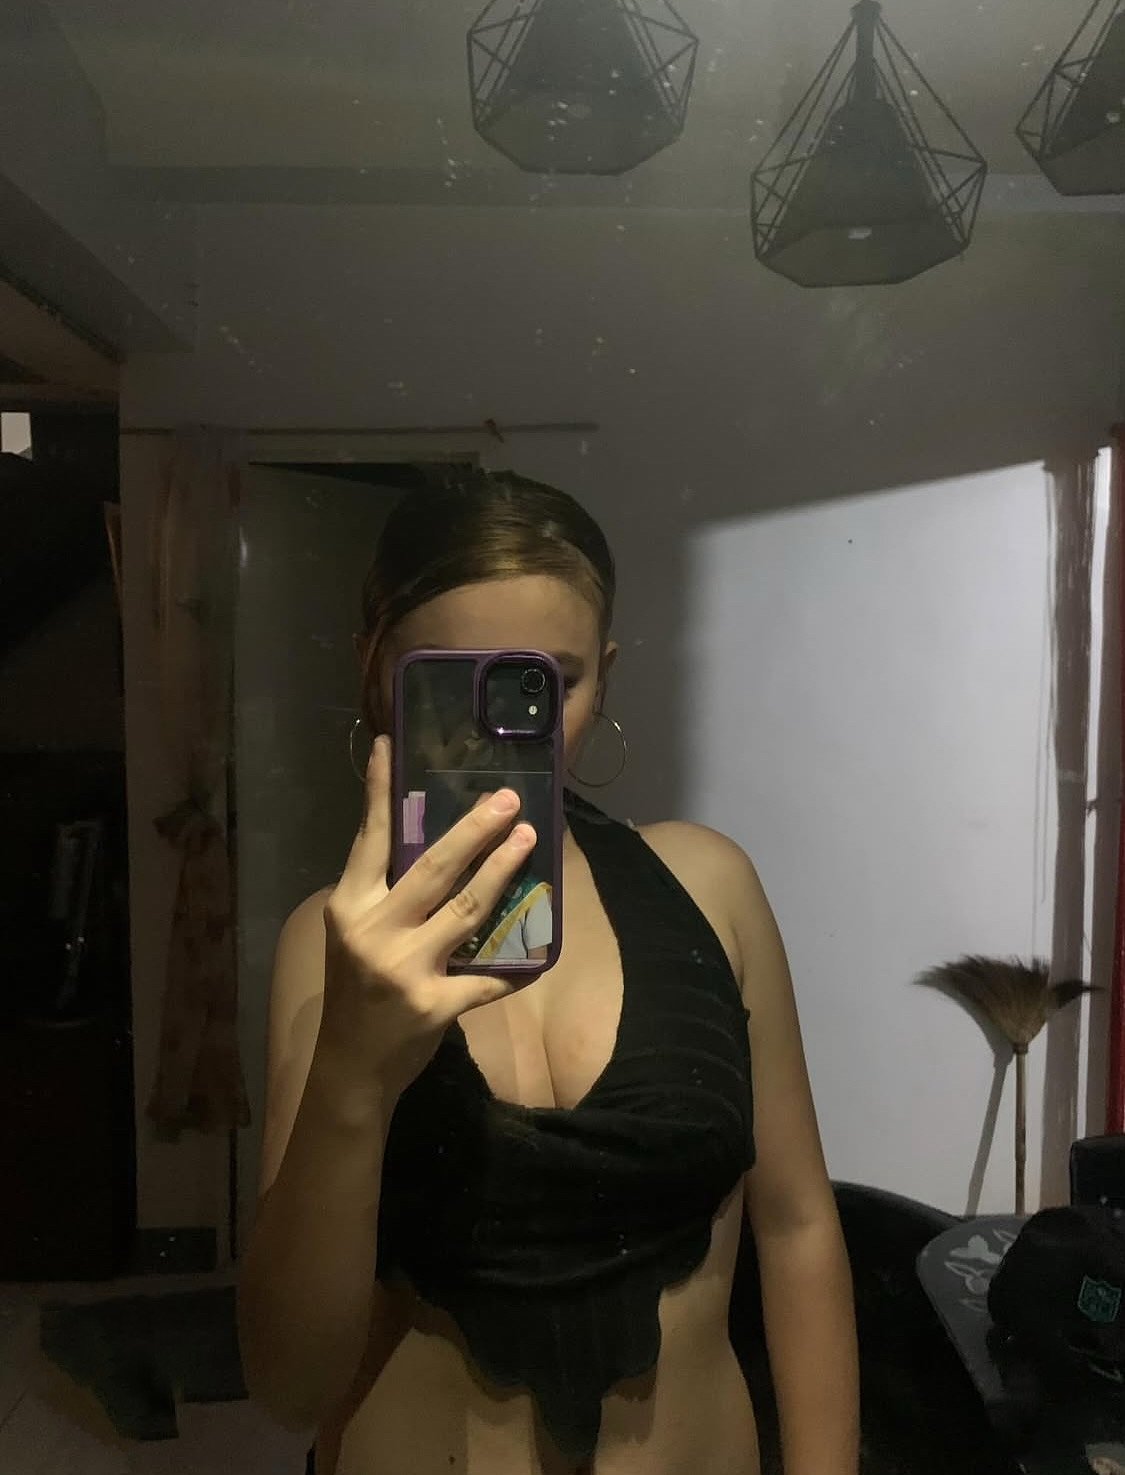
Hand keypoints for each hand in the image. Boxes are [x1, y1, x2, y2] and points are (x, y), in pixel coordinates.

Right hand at [318, 735, 533, 1097]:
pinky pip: (488, 977)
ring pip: (467, 910)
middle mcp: (374, 931)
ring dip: (504, 872)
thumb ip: (386, 892)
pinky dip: (518, 964)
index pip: (368, 838)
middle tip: (508, 799)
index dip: (379, 792)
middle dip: (475, 830)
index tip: (390, 745)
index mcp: (349, 906)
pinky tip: (544, 948)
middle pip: (432, 868)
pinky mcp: (434, 1006)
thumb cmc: (356, 989)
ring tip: (529, 839)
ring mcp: (404, 969)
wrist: (350, 1065)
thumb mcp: (356, 932)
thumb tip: (441, 842)